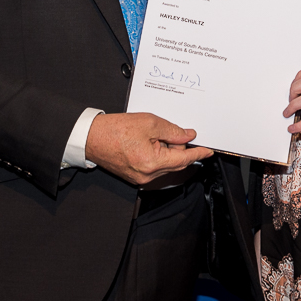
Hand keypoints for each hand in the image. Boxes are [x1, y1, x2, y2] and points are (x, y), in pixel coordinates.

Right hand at [85, 112, 212, 185]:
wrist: (91, 138)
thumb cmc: (115, 129)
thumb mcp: (149, 122)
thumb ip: (172, 130)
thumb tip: (188, 136)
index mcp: (153, 163)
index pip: (184, 158)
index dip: (199, 153)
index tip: (209, 150)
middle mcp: (148, 176)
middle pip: (176, 163)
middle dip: (182, 149)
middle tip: (182, 134)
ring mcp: (141, 178)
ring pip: (166, 165)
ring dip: (169, 152)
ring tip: (158, 135)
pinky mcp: (135, 177)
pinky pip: (155, 167)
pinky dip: (159, 156)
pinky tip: (152, 142)